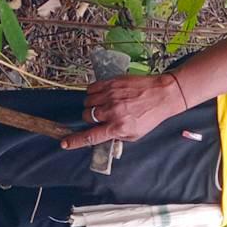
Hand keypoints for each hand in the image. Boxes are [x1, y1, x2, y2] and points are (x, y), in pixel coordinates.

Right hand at [61, 74, 185, 150]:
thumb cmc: (150, 116)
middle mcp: (112, 112)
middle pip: (86, 117)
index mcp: (118, 127)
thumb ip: (117, 137)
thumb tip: (102, 139)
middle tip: (101, 118)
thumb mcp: (136, 135)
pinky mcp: (111, 83)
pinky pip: (91, 89)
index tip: (65, 143)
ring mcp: (110, 96)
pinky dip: (94, 93)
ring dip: (92, 106)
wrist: (162, 94)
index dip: (75, 141)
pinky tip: (103, 96)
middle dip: (90, 119)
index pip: (91, 136)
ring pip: (87, 102)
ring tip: (104, 106)